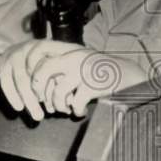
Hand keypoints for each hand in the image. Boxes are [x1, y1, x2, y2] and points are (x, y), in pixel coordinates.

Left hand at [0, 40, 146, 120]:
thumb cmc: (101, 72)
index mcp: (70, 49)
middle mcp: (74, 57)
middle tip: (44, 101)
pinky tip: (82, 110)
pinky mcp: (92, 86)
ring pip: (57, 92)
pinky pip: (75, 104)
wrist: (128, 76)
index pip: (39, 51)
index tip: (35, 83)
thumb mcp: (81, 61)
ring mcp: (83, 71)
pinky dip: (77, 111)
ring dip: (59, 106)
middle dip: (38, 90)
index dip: (31, 68)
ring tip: (66, 109)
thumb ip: (62, 65)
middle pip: (42, 71)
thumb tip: (37, 83)